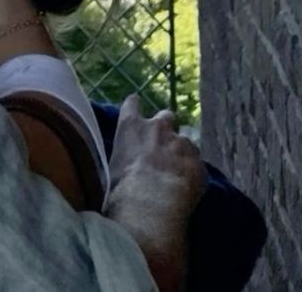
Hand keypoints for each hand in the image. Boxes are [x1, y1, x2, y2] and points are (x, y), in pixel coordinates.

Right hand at [106, 94, 205, 291]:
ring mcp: (181, 143)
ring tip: (177, 174)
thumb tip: (123, 166)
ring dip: (181, 153)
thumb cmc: (120, 191)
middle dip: (166, 128)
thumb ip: (122, 157)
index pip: (132, 103)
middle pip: (166, 116)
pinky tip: (188, 188)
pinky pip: (198, 163)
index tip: (136, 114)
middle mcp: (157, 127)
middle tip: (163, 147)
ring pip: (186, 141)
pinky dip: (193, 172)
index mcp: (130, 126)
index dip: (135, 108)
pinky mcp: (198, 163)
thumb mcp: (111, 168)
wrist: (149, 207)